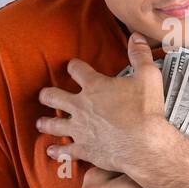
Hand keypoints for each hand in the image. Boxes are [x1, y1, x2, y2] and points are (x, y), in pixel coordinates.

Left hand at [37, 33, 169, 172]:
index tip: (72, 66)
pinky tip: (51, 151)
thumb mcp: (148, 76)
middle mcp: (81, 106)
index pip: (77, 70)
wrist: (144, 144)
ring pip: (54, 124)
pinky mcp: (84, 149)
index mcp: (95, 87)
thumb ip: (140, 55)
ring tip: (40, 123)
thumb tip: (136, 36)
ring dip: (46, 123)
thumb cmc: (146, 111)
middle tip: (45, 95)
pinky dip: (58, 151)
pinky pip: (65, 151)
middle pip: (55, 97)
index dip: (74, 66)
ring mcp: (80, 129)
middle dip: (48, 95)